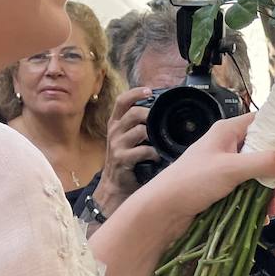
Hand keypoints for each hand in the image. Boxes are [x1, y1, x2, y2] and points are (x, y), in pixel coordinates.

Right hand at [93, 87, 156, 214]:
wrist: (114, 185)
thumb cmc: (126, 160)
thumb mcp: (127, 138)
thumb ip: (138, 125)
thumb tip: (160, 113)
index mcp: (115, 123)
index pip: (122, 101)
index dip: (135, 93)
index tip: (149, 90)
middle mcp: (114, 131)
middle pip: (134, 113)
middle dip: (150, 114)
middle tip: (160, 121)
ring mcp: (117, 145)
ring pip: (140, 130)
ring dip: (154, 135)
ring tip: (160, 142)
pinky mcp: (122, 159)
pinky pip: (144, 150)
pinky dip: (154, 153)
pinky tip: (157, 157)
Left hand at [150, 113, 274, 221]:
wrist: (162, 211)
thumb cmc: (191, 182)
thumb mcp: (232, 169)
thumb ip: (265, 163)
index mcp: (227, 131)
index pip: (262, 122)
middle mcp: (227, 146)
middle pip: (264, 151)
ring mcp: (225, 167)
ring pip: (258, 174)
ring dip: (270, 191)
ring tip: (272, 209)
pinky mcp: (222, 187)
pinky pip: (248, 190)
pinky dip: (257, 201)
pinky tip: (262, 216)